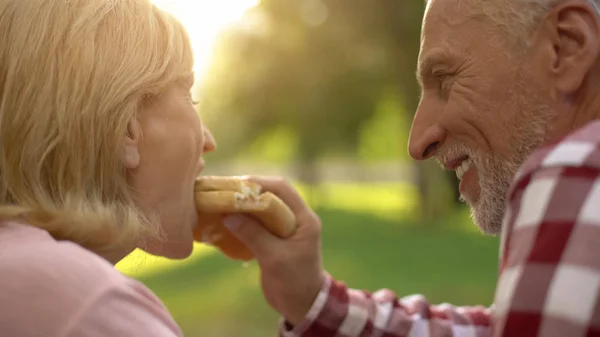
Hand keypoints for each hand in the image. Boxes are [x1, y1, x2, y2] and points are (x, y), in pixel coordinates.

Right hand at [223, 176, 325, 325]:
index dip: (259, 183)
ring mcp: (286, 227)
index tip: (236, 185)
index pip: (282, 189)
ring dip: (244, 205)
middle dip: (248, 192)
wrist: (303, 305)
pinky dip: (244, 219)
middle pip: (271, 194)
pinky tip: (227, 221)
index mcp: (304, 218)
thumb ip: (254, 235)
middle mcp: (296, 218)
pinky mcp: (275, 238)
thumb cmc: (294, 282)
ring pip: (263, 207)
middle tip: (224, 193)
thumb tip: (229, 215)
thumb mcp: (274, 258)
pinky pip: (258, 222)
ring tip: (222, 203)